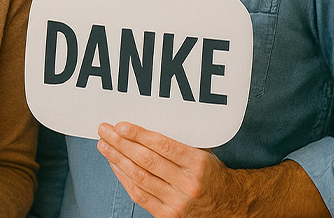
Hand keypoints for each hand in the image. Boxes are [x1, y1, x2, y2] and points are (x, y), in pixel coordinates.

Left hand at [97, 122, 242, 217]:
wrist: (229, 206)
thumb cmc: (210, 173)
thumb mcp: (202, 153)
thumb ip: (178, 141)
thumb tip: (143, 124)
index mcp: (199, 164)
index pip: (163, 146)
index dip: (139, 135)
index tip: (120, 125)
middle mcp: (188, 185)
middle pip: (146, 161)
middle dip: (120, 144)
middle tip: (104, 131)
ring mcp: (177, 203)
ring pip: (139, 178)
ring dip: (116, 159)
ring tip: (104, 145)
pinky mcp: (168, 215)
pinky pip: (139, 195)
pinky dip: (123, 178)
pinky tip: (114, 164)